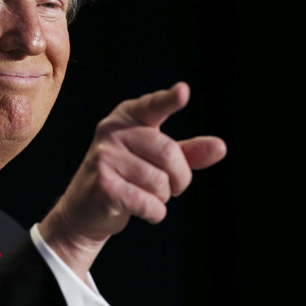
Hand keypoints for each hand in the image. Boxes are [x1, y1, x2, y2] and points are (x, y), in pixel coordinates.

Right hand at [38, 82, 225, 281]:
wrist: (85, 210)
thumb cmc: (126, 179)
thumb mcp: (157, 161)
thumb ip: (188, 152)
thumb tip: (220, 147)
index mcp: (127, 118)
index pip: (152, 106)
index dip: (168, 100)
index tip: (183, 92)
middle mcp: (112, 132)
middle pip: (169, 153)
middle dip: (180, 178)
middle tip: (172, 189)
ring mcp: (104, 157)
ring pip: (160, 182)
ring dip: (163, 198)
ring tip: (146, 196)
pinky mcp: (103, 185)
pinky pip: (148, 203)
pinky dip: (155, 213)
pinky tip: (143, 211)